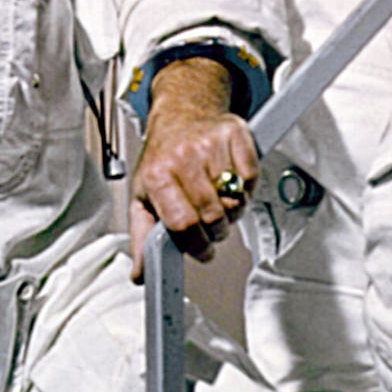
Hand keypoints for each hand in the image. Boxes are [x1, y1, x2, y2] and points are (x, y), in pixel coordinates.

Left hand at [129, 60, 258, 278]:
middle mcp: (181, 157)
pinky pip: (251, 179)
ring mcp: (209, 144)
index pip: (183, 223)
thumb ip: (143, 240)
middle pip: (213, 216)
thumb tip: (140, 275)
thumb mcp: (143, 198)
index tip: (202, 251)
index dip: (197, 245)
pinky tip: (232, 184)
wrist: (181, 116)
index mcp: (157, 176)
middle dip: (216, 231)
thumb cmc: (162, 159)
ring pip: (235, 201)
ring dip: (232, 211)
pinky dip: (246, 190)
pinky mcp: (235, 134)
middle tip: (211, 225)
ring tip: (219, 201)